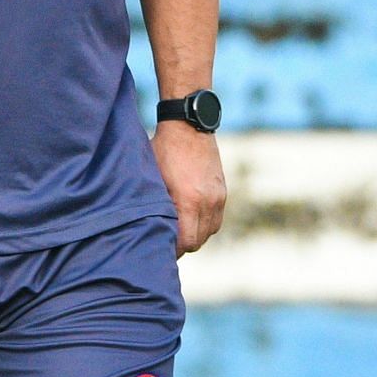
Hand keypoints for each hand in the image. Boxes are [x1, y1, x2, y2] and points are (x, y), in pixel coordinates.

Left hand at [153, 123, 225, 255]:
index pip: (186, 242)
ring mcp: (218, 197)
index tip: (161, 248)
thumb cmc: (164, 150)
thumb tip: (154, 230)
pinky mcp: (222, 191)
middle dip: (183, 244)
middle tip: (167, 242)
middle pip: (198, 241)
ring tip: (180, 229)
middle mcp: (208, 202)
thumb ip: (159, 207)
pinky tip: (191, 217)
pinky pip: (216, 219)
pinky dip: (205, 223)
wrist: (189, 126)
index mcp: (189, 200)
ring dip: (196, 235)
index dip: (173, 250)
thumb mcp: (155, 179)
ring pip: (209, 232)